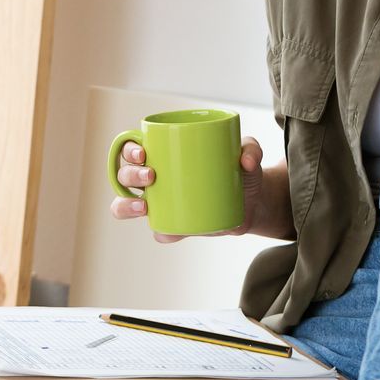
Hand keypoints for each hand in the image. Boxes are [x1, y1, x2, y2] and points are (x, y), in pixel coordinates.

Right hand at [110, 136, 269, 242]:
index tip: (143, 152)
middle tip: (151, 176)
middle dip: (130, 175)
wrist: (254, 201)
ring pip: (126, 204)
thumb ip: (251, 148)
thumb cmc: (241, 170)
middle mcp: (155, 177)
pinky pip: (160, 231)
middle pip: (125, 175)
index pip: (131, 147)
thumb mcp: (249, 151)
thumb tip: (246, 161)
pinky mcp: (175, 225)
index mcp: (163, 152)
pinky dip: (161, 233)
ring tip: (144, 207)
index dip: (127, 149)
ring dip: (126, 206)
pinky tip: (168, 232)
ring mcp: (162, 203)